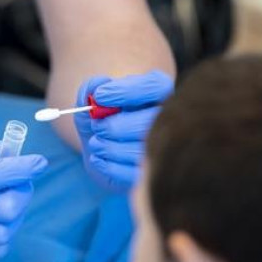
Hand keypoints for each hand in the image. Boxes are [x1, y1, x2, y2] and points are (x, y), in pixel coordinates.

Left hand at [74, 70, 173, 192]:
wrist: (104, 150)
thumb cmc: (103, 119)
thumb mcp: (92, 100)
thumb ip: (90, 88)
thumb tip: (96, 86)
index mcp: (159, 92)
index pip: (154, 86)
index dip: (125, 91)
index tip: (99, 97)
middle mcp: (170, 118)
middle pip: (149, 121)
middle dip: (115, 125)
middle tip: (96, 127)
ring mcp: (166, 149)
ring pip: (141, 150)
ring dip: (110, 147)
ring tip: (95, 144)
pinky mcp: (153, 175)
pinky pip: (133, 173)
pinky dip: (110, 166)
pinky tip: (98, 158)